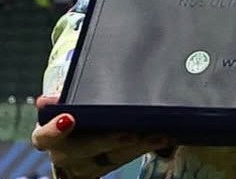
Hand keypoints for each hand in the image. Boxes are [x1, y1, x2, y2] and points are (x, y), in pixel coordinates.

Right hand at [31, 95, 172, 178]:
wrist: (84, 125)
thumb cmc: (76, 106)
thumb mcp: (70, 96)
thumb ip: (63, 94)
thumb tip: (48, 99)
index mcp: (48, 136)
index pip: (43, 138)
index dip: (53, 131)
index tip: (68, 119)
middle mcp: (65, 155)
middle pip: (82, 151)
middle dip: (107, 141)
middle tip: (130, 133)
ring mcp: (86, 166)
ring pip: (111, 159)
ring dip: (137, 146)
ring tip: (158, 134)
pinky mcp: (105, 168)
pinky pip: (127, 159)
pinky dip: (147, 147)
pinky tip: (164, 137)